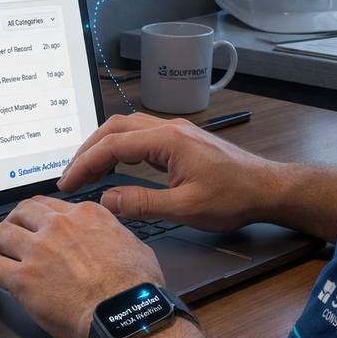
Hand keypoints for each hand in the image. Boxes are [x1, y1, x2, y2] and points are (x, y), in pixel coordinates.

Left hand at [0, 196, 163, 337]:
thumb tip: (113, 237)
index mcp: (86, 216)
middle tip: (6, 238)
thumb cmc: (137, 290)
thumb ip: (115, 235)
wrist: (126, 317)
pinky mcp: (24, 278)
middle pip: (21, 212)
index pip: (50, 206)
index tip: (33, 227)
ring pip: (0, 234)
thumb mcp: (135, 247)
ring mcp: (39, 250)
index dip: (36, 217)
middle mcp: (59, 226)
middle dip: (11, 223)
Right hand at [56, 114, 281, 231]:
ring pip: (126, 129)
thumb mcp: (187, 208)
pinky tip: (114, 166)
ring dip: (101, 147)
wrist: (268, 189)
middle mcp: (169, 130)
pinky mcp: (180, 142)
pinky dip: (119, 149)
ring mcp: (175, 133)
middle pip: (114, 129)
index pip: (112, 146)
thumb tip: (107, 199)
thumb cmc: (236, 197)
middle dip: (86, 150)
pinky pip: (139, 137)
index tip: (67, 182)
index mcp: (168, 141)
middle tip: (68, 175)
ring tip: (84, 171)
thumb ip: (143, 203)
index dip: (85, 164)